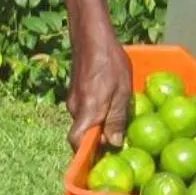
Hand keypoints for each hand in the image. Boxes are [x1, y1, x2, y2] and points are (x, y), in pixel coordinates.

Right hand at [68, 29, 132, 149]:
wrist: (92, 36)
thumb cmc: (109, 63)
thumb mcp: (122, 93)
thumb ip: (116, 120)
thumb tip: (114, 144)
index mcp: (86, 112)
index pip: (77, 143)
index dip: (87, 154)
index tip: (102, 158)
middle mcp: (75, 109)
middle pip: (83, 133)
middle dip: (99, 140)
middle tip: (119, 140)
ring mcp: (73, 99)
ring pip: (85, 120)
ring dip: (99, 124)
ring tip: (119, 118)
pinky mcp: (75, 91)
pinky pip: (85, 109)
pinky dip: (96, 112)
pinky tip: (111, 103)